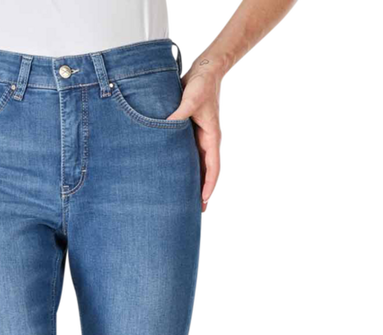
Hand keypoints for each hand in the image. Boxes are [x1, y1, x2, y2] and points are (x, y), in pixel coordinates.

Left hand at [167, 63, 225, 213]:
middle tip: (195, 215)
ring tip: (185, 206)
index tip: (202, 202)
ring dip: (194, 187)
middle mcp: (208, 142)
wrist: (205, 70)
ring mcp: (200, 141)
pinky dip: (186, 174)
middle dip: (202, 194)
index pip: (213, 168)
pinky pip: (190, 160)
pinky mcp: (191, 136)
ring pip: (199, 169)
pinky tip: (176, 184)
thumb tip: (169, 123)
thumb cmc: (201, 82)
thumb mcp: (192, 94)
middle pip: (207, 174)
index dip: (208, 186)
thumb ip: (182, 109)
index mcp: (212, 137)